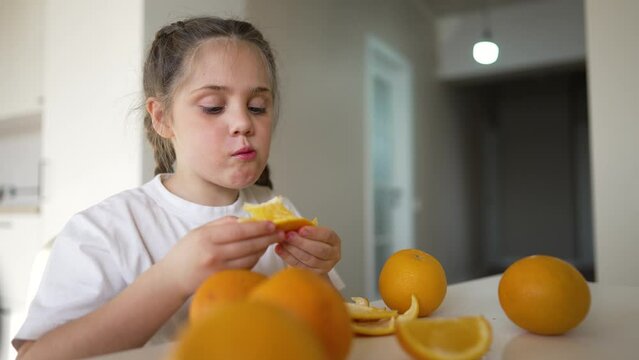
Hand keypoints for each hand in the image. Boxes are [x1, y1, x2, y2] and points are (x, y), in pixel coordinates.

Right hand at [157, 216, 283, 297]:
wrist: (172, 279)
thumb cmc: (186, 252)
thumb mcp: (200, 231)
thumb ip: (223, 224)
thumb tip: (246, 220)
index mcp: (207, 237)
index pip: (240, 230)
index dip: (259, 227)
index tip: (273, 224)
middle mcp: (213, 254)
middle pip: (248, 245)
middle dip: (268, 238)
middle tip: (281, 233)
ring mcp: (219, 270)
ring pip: (250, 258)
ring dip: (263, 249)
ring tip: (270, 241)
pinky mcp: (222, 281)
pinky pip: (245, 269)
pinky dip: (254, 260)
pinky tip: (258, 253)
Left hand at [275, 226, 340, 274]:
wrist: (313, 257)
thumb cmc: (312, 241)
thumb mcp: (312, 233)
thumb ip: (305, 229)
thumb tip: (291, 225)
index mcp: (334, 241)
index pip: (327, 236)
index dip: (314, 233)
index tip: (300, 230)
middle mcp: (333, 255)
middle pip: (319, 250)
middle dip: (301, 242)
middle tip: (288, 236)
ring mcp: (326, 267)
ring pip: (309, 259)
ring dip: (293, 250)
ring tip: (282, 242)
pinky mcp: (315, 275)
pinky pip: (301, 267)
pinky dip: (288, 258)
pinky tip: (280, 250)